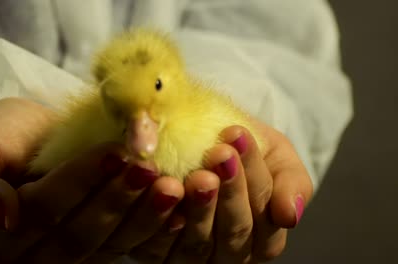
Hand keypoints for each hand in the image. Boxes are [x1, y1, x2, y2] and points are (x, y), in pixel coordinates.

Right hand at [0, 98, 184, 262]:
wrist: (33, 146)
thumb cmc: (4, 143)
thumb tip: (1, 215)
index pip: (42, 210)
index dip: (79, 181)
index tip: (115, 151)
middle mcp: (36, 257)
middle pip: (78, 234)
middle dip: (117, 200)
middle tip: (149, 169)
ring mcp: (71, 258)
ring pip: (108, 244)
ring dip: (143, 216)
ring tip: (170, 186)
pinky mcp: (100, 251)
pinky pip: (128, 245)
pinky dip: (155, 228)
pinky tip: (178, 210)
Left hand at [166, 123, 313, 262]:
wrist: (206, 144)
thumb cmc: (245, 152)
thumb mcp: (278, 159)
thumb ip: (292, 184)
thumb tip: (289, 215)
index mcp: (264, 240)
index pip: (265, 217)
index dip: (254, 179)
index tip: (238, 136)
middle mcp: (230, 256)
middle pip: (234, 233)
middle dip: (229, 192)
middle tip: (219, 154)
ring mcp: (192, 259)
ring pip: (196, 245)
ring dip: (196, 209)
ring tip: (194, 173)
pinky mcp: (156, 254)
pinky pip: (155, 245)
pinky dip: (155, 217)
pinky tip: (158, 187)